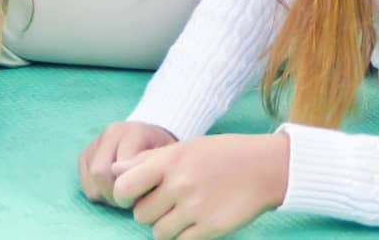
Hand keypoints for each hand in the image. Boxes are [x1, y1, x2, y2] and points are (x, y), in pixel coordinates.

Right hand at [78, 121, 177, 205]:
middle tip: (129, 202)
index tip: (141, 199)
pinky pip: (84, 182)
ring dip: (105, 195)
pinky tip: (111, 191)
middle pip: (100, 172)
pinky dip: (97, 192)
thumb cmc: (160, 153)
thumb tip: (141, 195)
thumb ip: (155, 172)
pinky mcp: (85, 154)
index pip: (122, 166)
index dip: (130, 189)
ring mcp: (96, 142)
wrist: (149, 137)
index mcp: (134, 132)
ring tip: (121, 197)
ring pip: (91, 179)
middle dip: (114, 194)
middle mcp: (112, 132)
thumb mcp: (166, 160)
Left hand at [112, 133, 289, 239]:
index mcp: (170, 161)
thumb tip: (114, 170)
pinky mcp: (209, 228)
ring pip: (157, 232)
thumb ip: (148, 160)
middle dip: (148, 211)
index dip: (123, 196)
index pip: (124, 186)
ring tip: (180, 213)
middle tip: (165, 203)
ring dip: (164, 226)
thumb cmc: (221, 154)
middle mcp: (179, 185)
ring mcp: (194, 208)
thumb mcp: (184, 148)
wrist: (264, 167)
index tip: (132, 196)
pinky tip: (193, 223)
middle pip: (140, 214)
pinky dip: (182, 237)